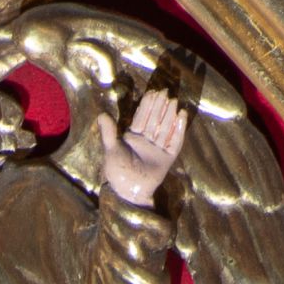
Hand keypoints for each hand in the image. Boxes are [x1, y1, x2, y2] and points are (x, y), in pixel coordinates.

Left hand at [93, 86, 188, 207]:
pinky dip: (179, 129)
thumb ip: (108, 132)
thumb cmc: (117, 173)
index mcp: (133, 139)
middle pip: (155, 120)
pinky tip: (182, 116)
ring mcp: (157, 150)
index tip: (153, 92)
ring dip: (169, 114)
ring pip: (165, 128)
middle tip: (165, 91)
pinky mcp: (167, 158)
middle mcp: (146, 142)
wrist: (129, 192)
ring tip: (173, 100)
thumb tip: (101, 114)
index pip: (142, 118)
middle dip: (160, 106)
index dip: (147, 105)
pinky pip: (174, 142)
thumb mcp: (110, 150)